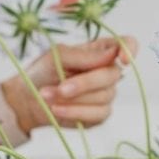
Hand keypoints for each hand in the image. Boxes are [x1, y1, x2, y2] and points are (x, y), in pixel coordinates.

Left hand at [2, 36, 138, 133]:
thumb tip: (112, 54)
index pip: (127, 44)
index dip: (129, 50)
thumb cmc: (43, 72)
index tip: (122, 59)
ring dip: (73, 99)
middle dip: (84, 83)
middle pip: (112, 75)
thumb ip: (84, 56)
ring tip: (48, 95)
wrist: (28, 99)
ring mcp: (106, 94)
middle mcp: (107, 72)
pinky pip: (96, 114)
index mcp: (101, 51)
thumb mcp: (58, 56)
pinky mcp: (99, 114)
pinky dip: (74, 112)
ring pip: (103, 97)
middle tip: (61, 88)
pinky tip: (56, 108)